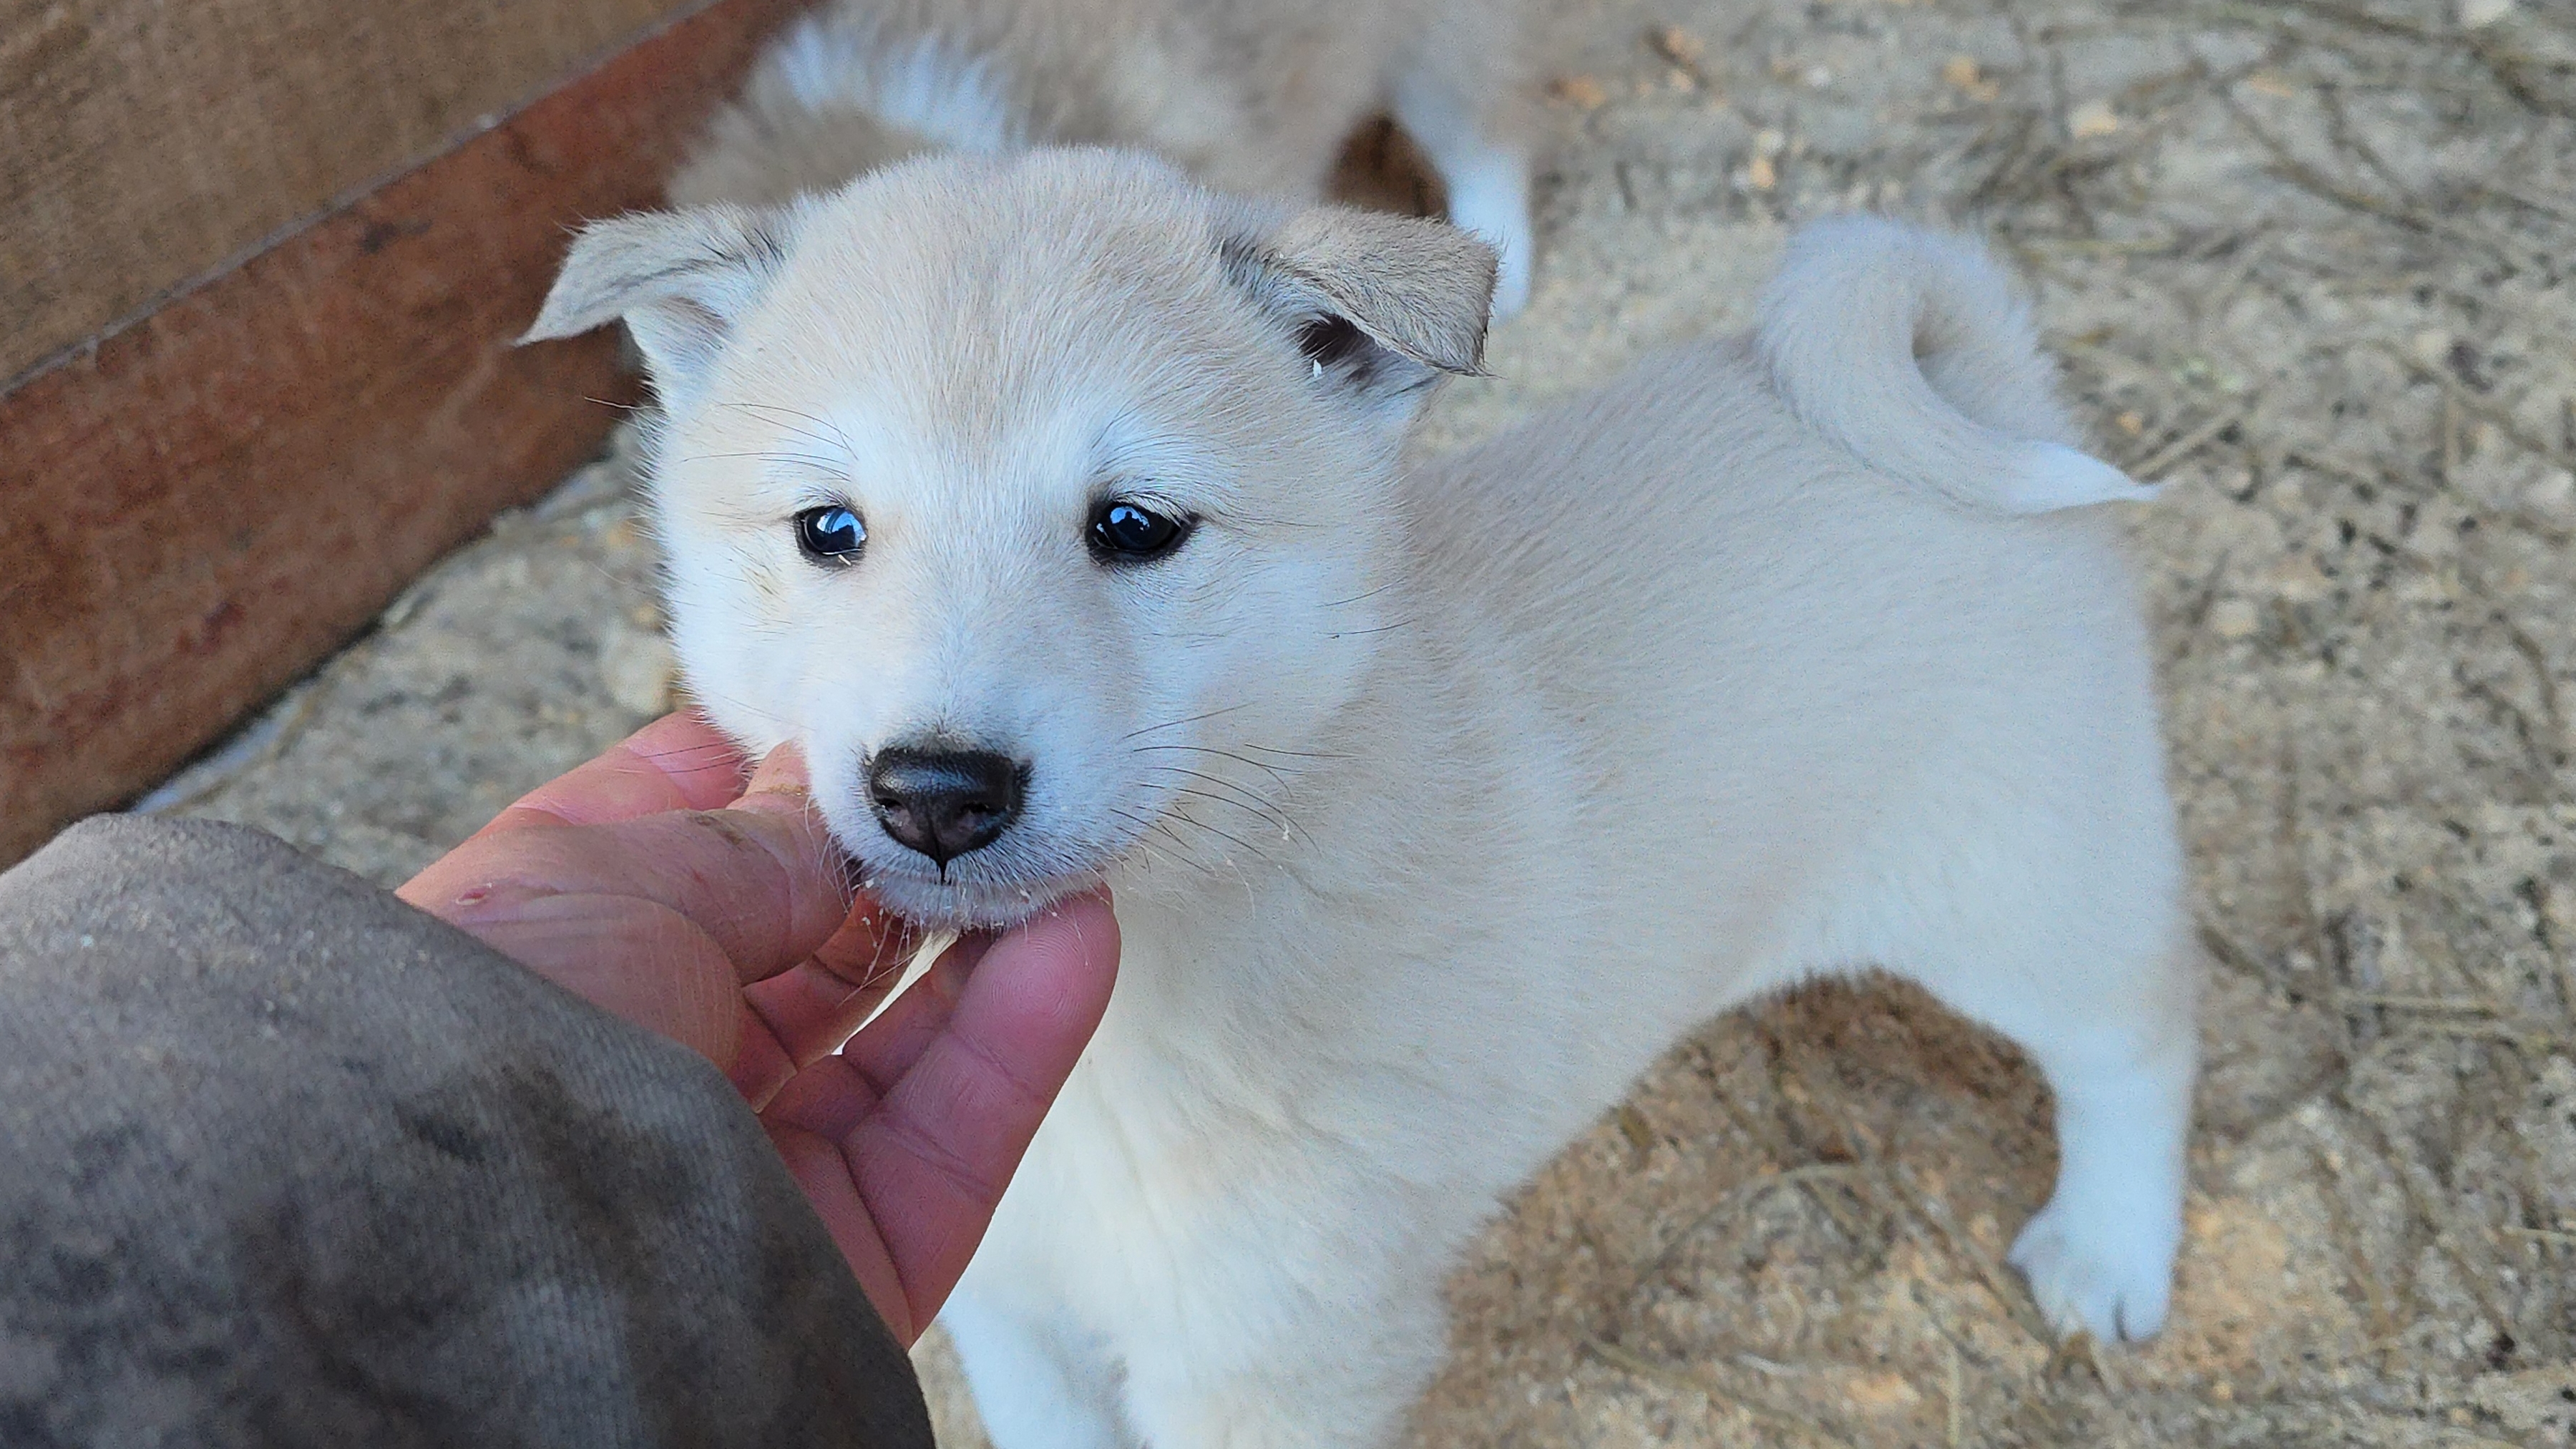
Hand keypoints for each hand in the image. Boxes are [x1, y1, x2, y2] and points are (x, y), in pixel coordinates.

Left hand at [397, 712, 1117, 1343]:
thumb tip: (851, 799)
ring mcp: (754, 1166)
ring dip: (986, 939)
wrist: (476, 1266)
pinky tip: (1078, 934)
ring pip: (902, 1043)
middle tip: (985, 793)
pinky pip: (954, 1136)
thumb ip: (752, 840)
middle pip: (815, 948)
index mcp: (557, 961)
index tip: (873, 715)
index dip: (782, 777)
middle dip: (902, 865)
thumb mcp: (598, 880)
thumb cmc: (486, 1034)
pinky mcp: (849, 1259)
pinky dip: (1023, 1034)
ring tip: (1058, 848)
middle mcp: (652, 1061)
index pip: (688, 851)